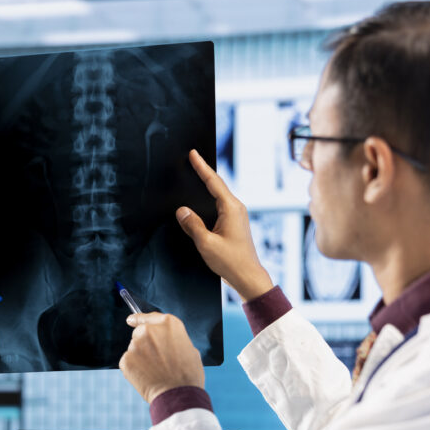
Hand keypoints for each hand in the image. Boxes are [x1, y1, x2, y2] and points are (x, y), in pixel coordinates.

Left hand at [119, 312, 204, 403]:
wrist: (178, 395)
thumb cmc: (188, 374)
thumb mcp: (189, 349)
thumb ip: (173, 340)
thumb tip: (163, 341)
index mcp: (168, 324)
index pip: (150, 317)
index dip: (139, 318)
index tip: (131, 320)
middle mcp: (149, 330)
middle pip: (140, 333)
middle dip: (145, 344)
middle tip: (157, 361)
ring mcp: (135, 345)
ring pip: (134, 349)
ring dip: (141, 358)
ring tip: (156, 372)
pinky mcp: (126, 360)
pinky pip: (128, 362)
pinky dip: (134, 370)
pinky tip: (147, 378)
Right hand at [177, 150, 273, 301]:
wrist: (248, 276)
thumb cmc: (231, 261)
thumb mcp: (206, 243)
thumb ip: (193, 225)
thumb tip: (182, 211)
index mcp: (231, 209)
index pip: (213, 182)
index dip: (202, 167)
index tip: (193, 154)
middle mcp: (236, 208)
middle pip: (217, 185)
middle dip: (204, 172)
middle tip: (192, 159)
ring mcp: (237, 215)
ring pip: (218, 195)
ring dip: (207, 185)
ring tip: (195, 174)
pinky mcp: (234, 223)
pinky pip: (219, 205)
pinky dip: (209, 199)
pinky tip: (202, 201)